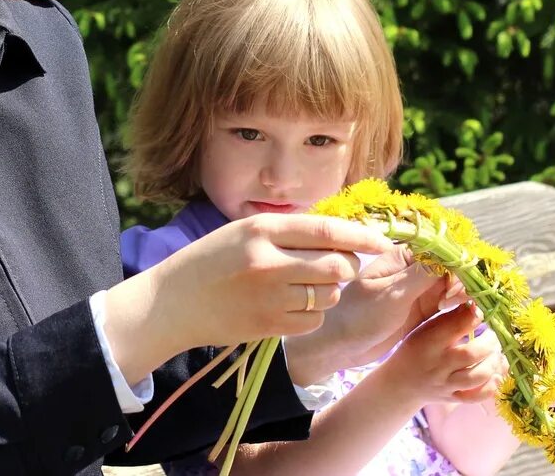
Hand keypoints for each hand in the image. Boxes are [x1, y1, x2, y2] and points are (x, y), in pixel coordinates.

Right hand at [103, 213, 390, 382]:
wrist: (170, 302)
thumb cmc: (210, 261)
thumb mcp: (243, 232)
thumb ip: (287, 232)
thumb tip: (341, 233)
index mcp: (261, 229)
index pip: (327, 230)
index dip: (362, 236)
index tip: (384, 242)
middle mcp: (267, 261)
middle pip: (337, 266)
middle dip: (347, 268)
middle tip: (339, 268)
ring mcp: (267, 297)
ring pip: (328, 296)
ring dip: (328, 292)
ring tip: (304, 287)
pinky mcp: (267, 326)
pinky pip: (312, 321)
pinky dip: (311, 315)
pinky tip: (290, 307)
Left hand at [285, 246, 458, 381]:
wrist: (340, 345)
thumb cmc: (359, 315)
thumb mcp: (391, 295)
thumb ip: (422, 276)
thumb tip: (453, 257)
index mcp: (403, 256)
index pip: (442, 252)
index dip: (457, 265)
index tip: (458, 286)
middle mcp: (414, 269)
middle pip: (452, 269)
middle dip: (461, 283)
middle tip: (454, 303)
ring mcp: (419, 290)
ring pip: (453, 287)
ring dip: (462, 297)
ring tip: (455, 311)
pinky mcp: (422, 310)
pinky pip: (449, 305)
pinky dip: (459, 310)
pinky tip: (462, 319)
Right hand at [384, 303, 507, 404]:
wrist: (400, 383)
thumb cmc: (415, 349)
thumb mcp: (424, 330)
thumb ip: (449, 319)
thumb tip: (474, 304)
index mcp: (429, 342)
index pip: (456, 326)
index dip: (474, 317)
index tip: (483, 312)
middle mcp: (438, 364)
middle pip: (471, 354)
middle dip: (490, 342)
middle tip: (494, 336)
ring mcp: (446, 384)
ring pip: (477, 377)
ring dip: (494, 364)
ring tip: (496, 354)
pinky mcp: (452, 398)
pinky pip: (476, 397)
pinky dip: (491, 388)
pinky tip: (496, 376)